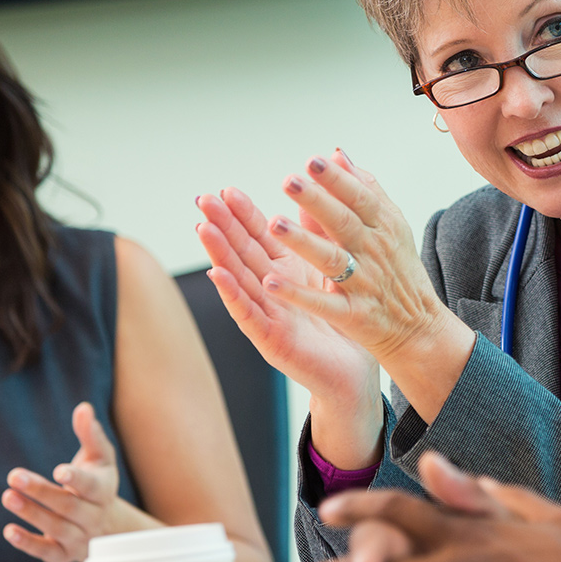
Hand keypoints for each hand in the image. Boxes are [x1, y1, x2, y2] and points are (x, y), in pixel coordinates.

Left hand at [2, 402, 127, 561]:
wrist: (108, 526)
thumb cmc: (98, 482)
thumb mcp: (100, 458)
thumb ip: (90, 434)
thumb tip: (83, 407)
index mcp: (104, 491)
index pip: (91, 487)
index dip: (76, 479)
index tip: (59, 471)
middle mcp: (94, 517)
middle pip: (68, 506)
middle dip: (41, 492)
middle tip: (14, 475)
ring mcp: (80, 538)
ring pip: (56, 528)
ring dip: (32, 514)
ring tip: (8, 496)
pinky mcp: (64, 555)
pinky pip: (47, 552)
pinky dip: (28, 544)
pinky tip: (9, 531)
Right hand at [196, 154, 382, 465]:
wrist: (357, 371)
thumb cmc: (344, 322)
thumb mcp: (331, 271)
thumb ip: (319, 235)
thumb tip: (309, 195)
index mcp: (286, 272)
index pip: (259, 237)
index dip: (243, 214)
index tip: (226, 190)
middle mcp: (270, 291)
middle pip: (242, 252)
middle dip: (222, 225)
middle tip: (203, 199)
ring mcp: (267, 315)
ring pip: (238, 279)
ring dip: (219, 253)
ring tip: (203, 228)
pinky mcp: (270, 340)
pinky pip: (248, 314)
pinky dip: (232, 294)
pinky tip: (218, 275)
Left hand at [253, 151, 451, 364]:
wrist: (418, 326)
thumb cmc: (398, 270)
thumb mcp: (392, 226)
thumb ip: (366, 190)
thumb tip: (338, 154)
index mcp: (383, 228)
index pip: (359, 197)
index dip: (336, 180)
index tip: (312, 161)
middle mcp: (374, 253)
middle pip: (343, 223)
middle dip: (317, 201)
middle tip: (290, 182)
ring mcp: (364, 284)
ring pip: (331, 260)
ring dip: (303, 242)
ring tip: (275, 224)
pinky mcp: (353, 315)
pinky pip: (323, 304)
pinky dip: (297, 296)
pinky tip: (270, 283)